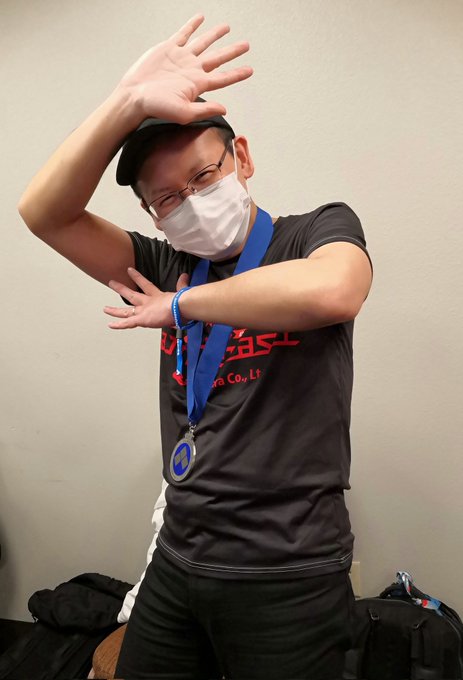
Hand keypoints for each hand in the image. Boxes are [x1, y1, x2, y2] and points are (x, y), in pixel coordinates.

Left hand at [104, 268, 189, 329]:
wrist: (179, 307)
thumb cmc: (183, 302)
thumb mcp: (182, 292)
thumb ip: (182, 284)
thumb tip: (185, 276)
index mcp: (158, 296)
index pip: (145, 285)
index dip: (137, 277)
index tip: (129, 271)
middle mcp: (148, 303)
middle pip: (131, 295)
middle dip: (121, 289)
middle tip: (112, 283)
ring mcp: (144, 311)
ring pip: (126, 311)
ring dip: (115, 310)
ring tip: (105, 309)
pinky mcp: (143, 319)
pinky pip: (128, 323)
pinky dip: (119, 325)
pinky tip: (110, 325)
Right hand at [117, 14, 252, 124]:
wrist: (135, 96)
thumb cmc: (157, 107)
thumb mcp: (184, 112)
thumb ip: (205, 109)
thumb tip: (225, 109)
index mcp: (198, 84)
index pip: (223, 77)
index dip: (237, 73)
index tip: (250, 70)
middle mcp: (192, 69)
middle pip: (218, 58)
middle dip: (232, 51)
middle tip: (245, 45)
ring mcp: (181, 57)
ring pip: (203, 43)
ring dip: (215, 35)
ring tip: (226, 28)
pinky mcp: (168, 48)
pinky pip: (183, 33)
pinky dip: (192, 25)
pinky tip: (200, 19)